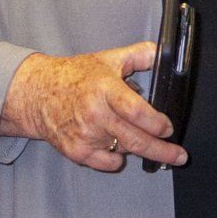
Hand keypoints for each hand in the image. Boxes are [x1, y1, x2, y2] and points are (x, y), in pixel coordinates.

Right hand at [0, 45, 185, 170]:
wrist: (38, 93)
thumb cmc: (75, 76)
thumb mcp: (109, 58)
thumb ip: (141, 54)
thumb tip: (166, 54)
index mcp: (105, 89)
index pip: (136, 111)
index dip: (156, 123)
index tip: (168, 128)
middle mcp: (95, 114)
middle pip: (135, 140)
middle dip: (161, 150)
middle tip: (178, 155)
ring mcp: (85, 135)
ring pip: (124, 150)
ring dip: (136, 147)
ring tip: (138, 137)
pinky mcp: (77, 151)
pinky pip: (107, 163)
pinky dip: (116, 158)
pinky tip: (116, 146)